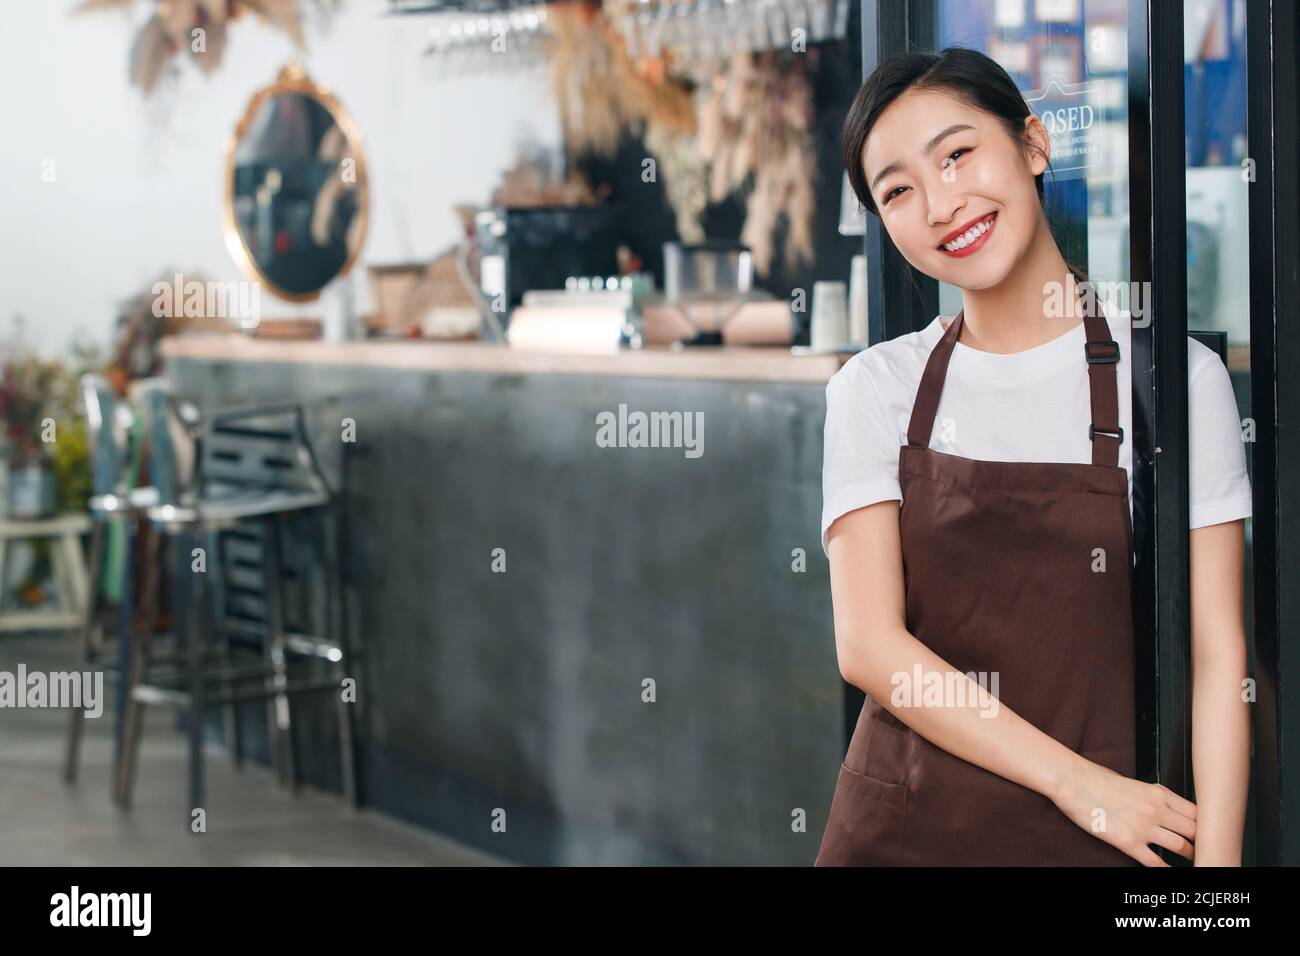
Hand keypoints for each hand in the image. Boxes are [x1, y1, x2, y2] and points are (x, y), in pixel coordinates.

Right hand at [1053, 759, 1196, 865]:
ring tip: (1192, 861)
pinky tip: (1170, 872)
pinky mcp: (1129, 842)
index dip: (1205, 825)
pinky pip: (1156, 862)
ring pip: (1181, 847)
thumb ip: (1153, 795)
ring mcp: (1144, 827)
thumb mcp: (1133, 782)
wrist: (1074, 782)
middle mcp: (1156, 810)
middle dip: (1201, 842)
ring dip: (1189, 856)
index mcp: (1158, 793)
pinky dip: (1166, 870)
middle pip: (1194, 831)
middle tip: (1204, 849)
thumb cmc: (1097, 779)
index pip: (1196, 812)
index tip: (1207, 831)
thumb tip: (1164, 806)